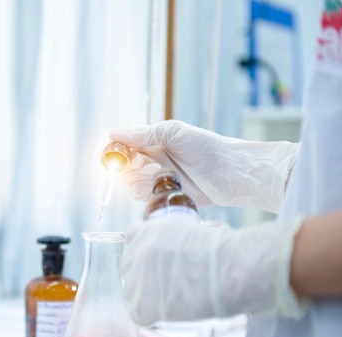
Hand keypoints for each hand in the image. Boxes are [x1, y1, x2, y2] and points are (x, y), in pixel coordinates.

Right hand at [109, 120, 298, 212]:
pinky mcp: (165, 196)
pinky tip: (163, 184)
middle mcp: (151, 161)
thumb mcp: (173, 133)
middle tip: (145, 163)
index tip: (119, 154)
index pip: (122, 147)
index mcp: (152, 142)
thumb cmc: (206, 147)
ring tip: (159, 173)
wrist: (229, 172)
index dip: (116, 152)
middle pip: (123, 168)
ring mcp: (157, 179)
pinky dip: (148, 192)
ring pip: (131, 184)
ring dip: (140, 179)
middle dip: (130, 167)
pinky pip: (144, 198)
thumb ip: (142, 133)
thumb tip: (113, 133)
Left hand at [121, 213, 307, 323]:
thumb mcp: (186, 230)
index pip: (134, 244)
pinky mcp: (141, 306)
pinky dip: (155, 316)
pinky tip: (174, 309)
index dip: (151, 256)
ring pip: (134, 293)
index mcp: (141, 231)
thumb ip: (169, 239)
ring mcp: (134, 280)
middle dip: (149, 278)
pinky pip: (140, 315)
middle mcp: (133, 254)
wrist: (229, 269)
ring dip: (152, 298)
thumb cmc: (221, 249)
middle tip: (174, 284)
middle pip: (131, 269)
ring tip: (179, 297)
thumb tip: (171, 253)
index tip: (166, 263)